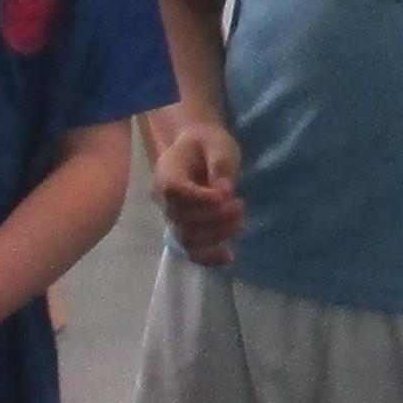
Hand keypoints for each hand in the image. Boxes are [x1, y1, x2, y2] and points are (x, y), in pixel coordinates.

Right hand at [149, 116, 242, 266]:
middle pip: (181, 218)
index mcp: (167, 172)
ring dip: (216, 236)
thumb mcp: (219, 144)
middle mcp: (162, 198)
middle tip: (239, 205)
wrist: (200, 149)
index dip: (201, 198)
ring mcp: (171, 217)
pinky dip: (209, 257)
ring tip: (240, 222)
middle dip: (214, 217)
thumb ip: (220, 165)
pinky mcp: (183, 229)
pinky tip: (230, 256)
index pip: (175, 191)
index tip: (227, 195)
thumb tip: (224, 192)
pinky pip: (191, 251)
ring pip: (186, 238)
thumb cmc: (208, 144)